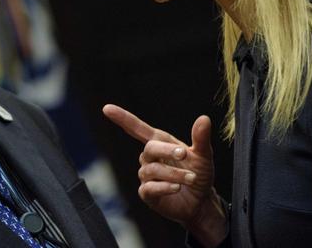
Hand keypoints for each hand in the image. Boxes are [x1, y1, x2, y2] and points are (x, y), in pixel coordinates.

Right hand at [103, 104, 226, 244]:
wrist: (201, 202)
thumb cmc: (199, 175)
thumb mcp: (203, 155)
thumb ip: (201, 138)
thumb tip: (204, 119)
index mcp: (160, 143)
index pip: (137, 128)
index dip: (122, 118)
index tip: (107, 108)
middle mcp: (150, 158)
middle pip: (149, 148)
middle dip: (167, 151)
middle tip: (184, 155)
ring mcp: (147, 176)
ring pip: (152, 169)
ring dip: (174, 173)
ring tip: (191, 178)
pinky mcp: (147, 193)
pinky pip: (149, 188)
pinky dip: (165, 187)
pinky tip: (176, 188)